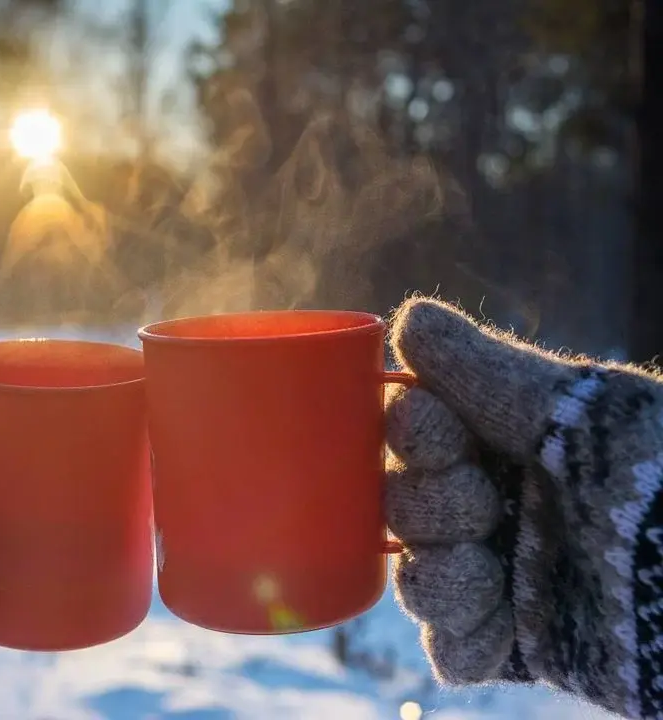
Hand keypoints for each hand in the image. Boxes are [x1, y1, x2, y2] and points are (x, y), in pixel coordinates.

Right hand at [385, 298, 662, 718]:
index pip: (420, 433)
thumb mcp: (582, 409)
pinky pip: (453, 648)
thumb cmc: (660, 476)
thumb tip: (411, 317)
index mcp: (512, 444)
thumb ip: (487, 370)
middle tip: (481, 505)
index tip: (437, 433)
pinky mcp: (522, 645)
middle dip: (428, 501)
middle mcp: (501, 508)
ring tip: (481, 561)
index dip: (411, 432)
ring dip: (435, 567)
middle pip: (404, 504)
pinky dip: (457, 633)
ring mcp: (508, 579)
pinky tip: (491, 612)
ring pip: (418, 578)